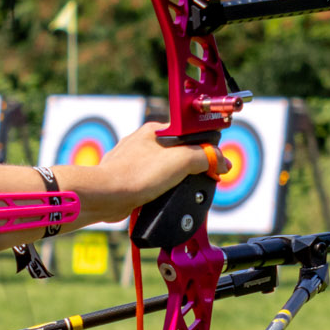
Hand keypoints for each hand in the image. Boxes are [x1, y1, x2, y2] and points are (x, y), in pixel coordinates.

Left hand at [90, 120, 215, 220]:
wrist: (106, 196)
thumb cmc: (136, 174)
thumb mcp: (181, 160)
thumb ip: (206, 157)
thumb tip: (223, 162)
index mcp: (156, 131)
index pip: (190, 135)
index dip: (206, 149)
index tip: (215, 164)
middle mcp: (144, 143)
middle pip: (180, 153)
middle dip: (192, 168)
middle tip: (200, 180)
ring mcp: (135, 161)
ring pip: (166, 170)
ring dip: (176, 182)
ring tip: (178, 191)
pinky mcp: (130, 179)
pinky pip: (153, 184)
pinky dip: (161, 192)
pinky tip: (162, 198)